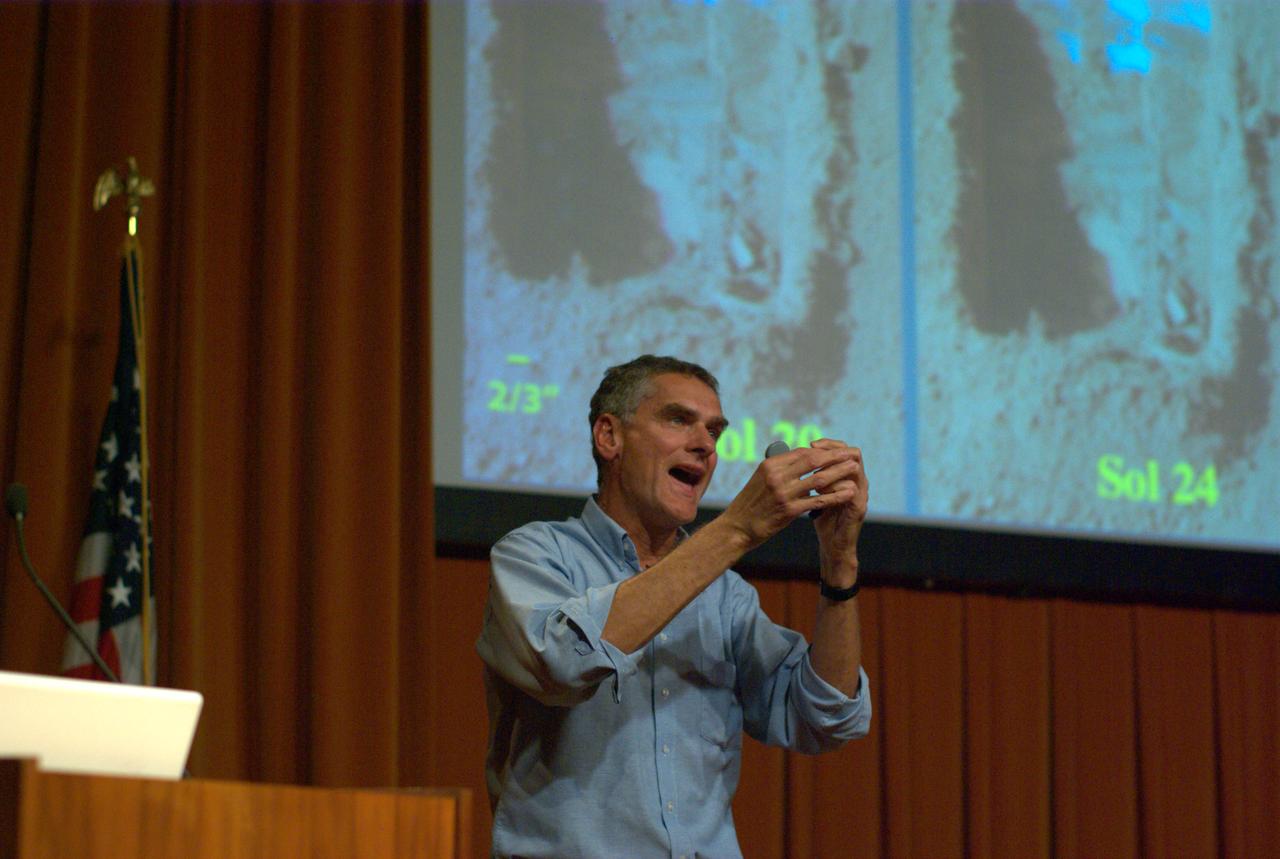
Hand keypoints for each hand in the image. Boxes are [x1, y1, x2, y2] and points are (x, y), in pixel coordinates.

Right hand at [719, 442, 861, 548]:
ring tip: (855, 469)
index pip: (802, 452)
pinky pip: (817, 500)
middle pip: (813, 460)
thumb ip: (781, 469)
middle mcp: (777, 475)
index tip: (837, 452)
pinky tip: (848, 493)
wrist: (737, 528)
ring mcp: (783, 493)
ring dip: (839, 472)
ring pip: (819, 478)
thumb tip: (802, 458)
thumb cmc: (750, 504)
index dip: (822, 451)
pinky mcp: (789, 510)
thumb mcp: (761, 479)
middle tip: (851, 453)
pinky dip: (835, 496)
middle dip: (835, 456)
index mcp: (770, 465)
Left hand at [808, 439, 867, 580]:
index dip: (829, 444)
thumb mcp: (817, 493)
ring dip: (832, 469)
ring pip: (853, 469)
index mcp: (849, 476)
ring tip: (815, 476)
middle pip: (853, 454)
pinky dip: (834, 487)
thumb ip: (813, 476)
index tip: (810, 444)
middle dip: (832, 452)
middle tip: (813, 454)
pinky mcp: (859, 508)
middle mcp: (859, 481)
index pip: (844, 449)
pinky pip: (851, 490)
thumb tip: (795, 458)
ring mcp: (862, 494)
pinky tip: (819, 491)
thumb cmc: (823, 517)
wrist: (833, 545)